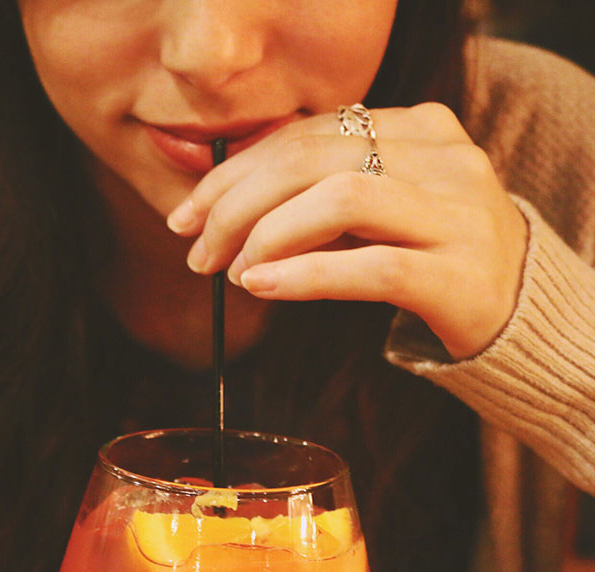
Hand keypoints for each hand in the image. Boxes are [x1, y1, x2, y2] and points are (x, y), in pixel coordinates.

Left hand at [166, 103, 528, 359]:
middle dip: (237, 203)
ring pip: (341, 198)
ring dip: (267, 233)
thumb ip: (315, 192)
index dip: (234, 172)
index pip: (305, 135)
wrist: (519, 307)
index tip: (188, 213)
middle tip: (198, 249)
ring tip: (231, 270)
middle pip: (314, 159)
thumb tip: (219, 208)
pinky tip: (262, 284)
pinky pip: (371, 266)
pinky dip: (305, 273)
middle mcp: (444, 157)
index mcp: (419, 127)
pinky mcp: (463, 274)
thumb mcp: (376, 206)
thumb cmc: (429, 252)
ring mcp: (460, 212)